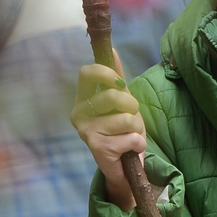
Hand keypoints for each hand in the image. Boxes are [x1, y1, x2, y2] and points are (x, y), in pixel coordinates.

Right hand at [71, 58, 144, 211]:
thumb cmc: (120, 131)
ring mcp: (86, 131)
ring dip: (137, 128)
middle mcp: (78, 114)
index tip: (120, 83)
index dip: (106, 72)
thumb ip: (116, 78)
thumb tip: (112, 49)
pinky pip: (131, 137)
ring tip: (130, 136)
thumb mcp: (120, 102)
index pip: (86, 72)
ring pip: (126, 119)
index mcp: (82, 99)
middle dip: (132, 106)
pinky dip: (138, 143)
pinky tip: (129, 150)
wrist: (122, 167)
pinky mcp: (98, 148)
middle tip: (131, 118)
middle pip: (113, 96)